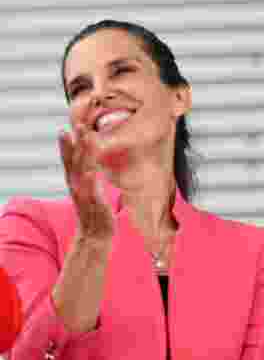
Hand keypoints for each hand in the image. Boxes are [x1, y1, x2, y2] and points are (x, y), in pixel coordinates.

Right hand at [59, 125, 114, 241]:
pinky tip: (91, 172)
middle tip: (78, 125)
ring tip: (86, 140)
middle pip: (75, 161)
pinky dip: (90, 182)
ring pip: (81, 172)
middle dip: (76, 143)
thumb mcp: (92, 189)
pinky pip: (90, 192)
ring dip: (84, 155)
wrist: (96, 234)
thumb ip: (91, 175)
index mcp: (77, 181)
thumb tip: (94, 164)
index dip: (71, 143)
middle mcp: (76, 185)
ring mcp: (83, 194)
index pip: (72, 159)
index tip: (73, 126)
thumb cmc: (95, 210)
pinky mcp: (92, 205)